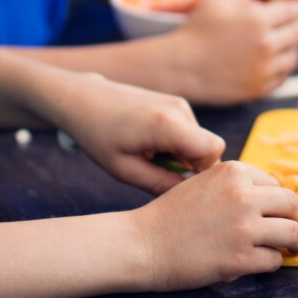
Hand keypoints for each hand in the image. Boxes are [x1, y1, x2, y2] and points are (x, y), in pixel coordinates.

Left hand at [45, 73, 226, 193]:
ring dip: (181, 156)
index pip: (214, 150)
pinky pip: (190, 132)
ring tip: (148, 156)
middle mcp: (178, 109)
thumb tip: (190, 197)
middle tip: (157, 171)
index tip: (178, 180)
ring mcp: (178, 103)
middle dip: (191, 166)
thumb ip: (160, 185)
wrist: (84, 99)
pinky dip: (176, 144)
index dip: (203, 171)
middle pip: (209, 148)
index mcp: (166, 124)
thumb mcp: (124, 170)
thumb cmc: (99, 136)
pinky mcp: (175, 102)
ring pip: (198, 142)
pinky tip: (150, 145)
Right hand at [129, 160, 297, 290]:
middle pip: (292, 205)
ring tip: (294, 249)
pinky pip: (274, 260)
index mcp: (234, 172)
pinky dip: (272, 263)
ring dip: (297, 243)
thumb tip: (269, 200)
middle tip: (296, 231)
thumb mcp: (203, 183)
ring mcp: (244, 227)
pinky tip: (260, 263)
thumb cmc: (170, 216)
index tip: (278, 213)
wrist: (143, 243)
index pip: (276, 185)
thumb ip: (234, 186)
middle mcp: (243, 195)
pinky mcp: (241, 258)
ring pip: (293, 233)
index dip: (279, 202)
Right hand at [166, 0, 297, 104]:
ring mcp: (264, 69)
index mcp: (258, 19)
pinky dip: (280, 70)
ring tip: (283, 47)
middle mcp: (266, 44)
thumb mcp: (217, 3)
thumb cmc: (195, 31)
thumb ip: (243, 1)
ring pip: (294, 58)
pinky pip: (282, 78)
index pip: (293, 11)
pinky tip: (272, 65)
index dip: (297, 9)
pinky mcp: (259, 88)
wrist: (181, 66)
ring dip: (290, 50)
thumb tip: (260, 6)